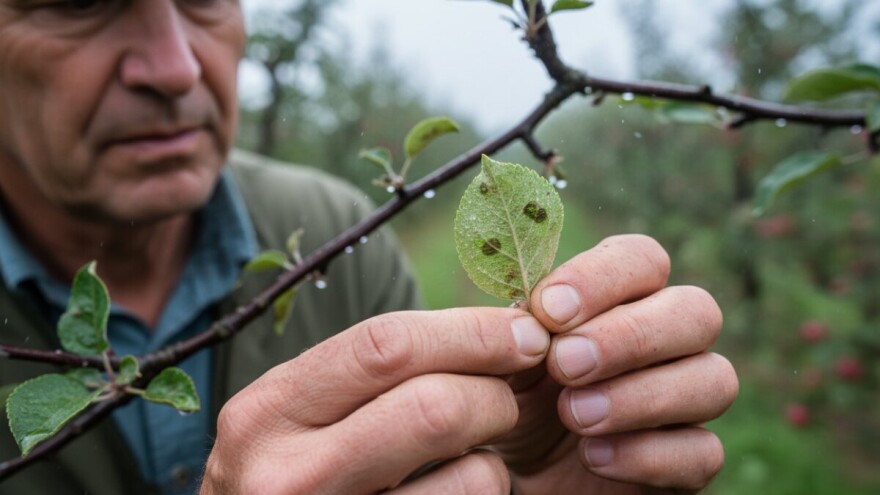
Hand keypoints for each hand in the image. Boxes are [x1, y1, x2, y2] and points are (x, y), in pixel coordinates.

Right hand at [200, 307, 552, 493]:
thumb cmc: (293, 470)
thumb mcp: (301, 413)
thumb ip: (374, 369)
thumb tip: (502, 328)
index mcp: (267, 412)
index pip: (387, 346)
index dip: (471, 332)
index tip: (522, 332)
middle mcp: (287, 475)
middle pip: (436, 406)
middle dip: (496, 392)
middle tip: (507, 396)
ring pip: (472, 474)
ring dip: (493, 456)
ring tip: (470, 453)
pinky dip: (482, 491)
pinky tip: (453, 488)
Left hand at [497, 235, 738, 493]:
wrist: (519, 467)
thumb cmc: (514, 395)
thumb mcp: (502, 358)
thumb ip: (519, 328)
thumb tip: (536, 317)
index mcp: (624, 296)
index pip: (643, 259)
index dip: (602, 278)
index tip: (548, 311)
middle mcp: (669, 339)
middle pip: (697, 311)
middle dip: (630, 337)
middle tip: (565, 364)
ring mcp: (688, 399)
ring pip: (715, 380)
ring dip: (641, 396)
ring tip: (574, 415)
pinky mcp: (690, 459)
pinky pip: (704, 452)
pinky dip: (647, 455)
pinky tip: (593, 457)